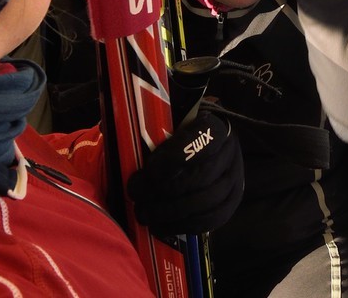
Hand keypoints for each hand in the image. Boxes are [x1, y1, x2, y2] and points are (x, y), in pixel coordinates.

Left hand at [125, 110, 244, 236]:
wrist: (193, 152)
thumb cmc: (172, 135)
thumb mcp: (164, 121)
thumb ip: (146, 124)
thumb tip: (113, 126)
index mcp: (214, 126)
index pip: (203, 138)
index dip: (176, 157)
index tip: (149, 170)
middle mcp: (230, 151)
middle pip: (204, 175)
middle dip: (166, 190)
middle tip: (136, 195)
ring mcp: (234, 178)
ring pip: (208, 201)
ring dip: (171, 212)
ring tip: (144, 213)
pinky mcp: (230, 203)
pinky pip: (211, 219)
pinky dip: (183, 226)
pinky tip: (160, 225)